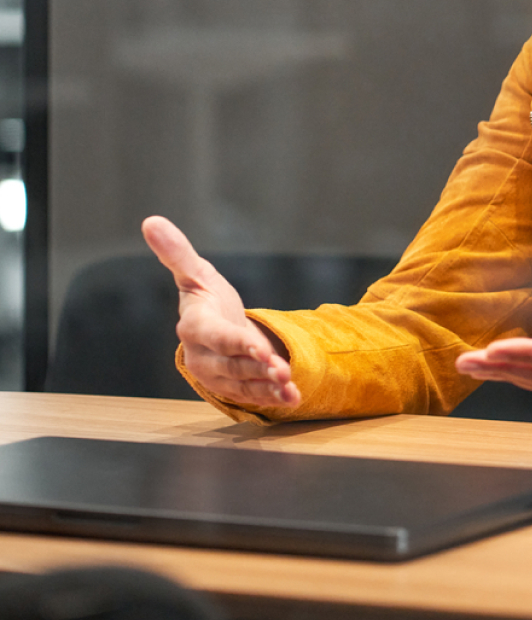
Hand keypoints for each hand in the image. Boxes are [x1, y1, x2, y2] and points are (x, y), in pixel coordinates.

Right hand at [141, 216, 300, 409]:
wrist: (215, 327)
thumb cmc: (206, 299)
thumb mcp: (196, 275)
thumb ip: (177, 253)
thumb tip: (151, 222)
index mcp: (195, 327)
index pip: (215, 336)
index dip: (236, 344)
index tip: (260, 349)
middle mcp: (203, 356)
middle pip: (232, 365)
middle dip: (258, 369)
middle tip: (282, 370)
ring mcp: (217, 375)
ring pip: (243, 384)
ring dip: (267, 387)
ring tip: (290, 387)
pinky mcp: (232, 388)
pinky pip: (251, 396)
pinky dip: (272, 398)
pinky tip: (292, 398)